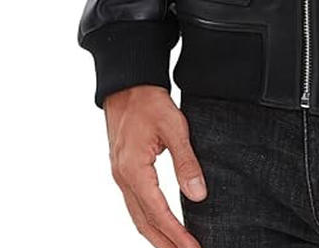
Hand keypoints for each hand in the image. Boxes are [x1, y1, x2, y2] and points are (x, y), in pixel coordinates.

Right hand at [104, 85, 205, 247]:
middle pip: (144, 222)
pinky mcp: (123, 171)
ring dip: (156, 235)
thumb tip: (198, 195)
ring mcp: (120, 176)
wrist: (127, 86)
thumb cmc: (150, 103)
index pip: (158, 212)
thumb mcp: (174, 128)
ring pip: (137, 215)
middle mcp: (123, 178)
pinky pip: (135, 203)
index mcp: (134, 170)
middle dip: (165, 243)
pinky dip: (148, 219)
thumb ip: (186, 162)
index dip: (176, 234)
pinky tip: (160, 224)